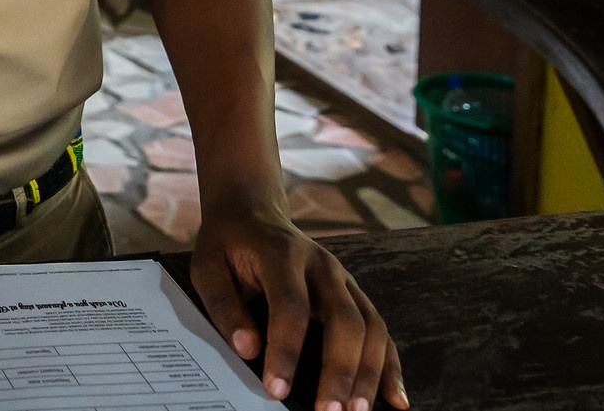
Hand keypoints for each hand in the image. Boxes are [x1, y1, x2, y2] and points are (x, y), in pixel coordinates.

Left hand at [188, 196, 404, 410]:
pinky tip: (395, 399)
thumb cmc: (228, 245)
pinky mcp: (355, 294)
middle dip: (340, 370)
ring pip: (371, 327)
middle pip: (345, 320)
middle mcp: (323, 266)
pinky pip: (380, 330)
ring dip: (369, 373)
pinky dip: (391, 366)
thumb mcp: (208, 267)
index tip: (276, 389)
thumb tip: (248, 350)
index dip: (286, 351)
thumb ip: (225, 307)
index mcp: (282, 255)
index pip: (291, 307)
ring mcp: (345, 280)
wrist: (253, 212)